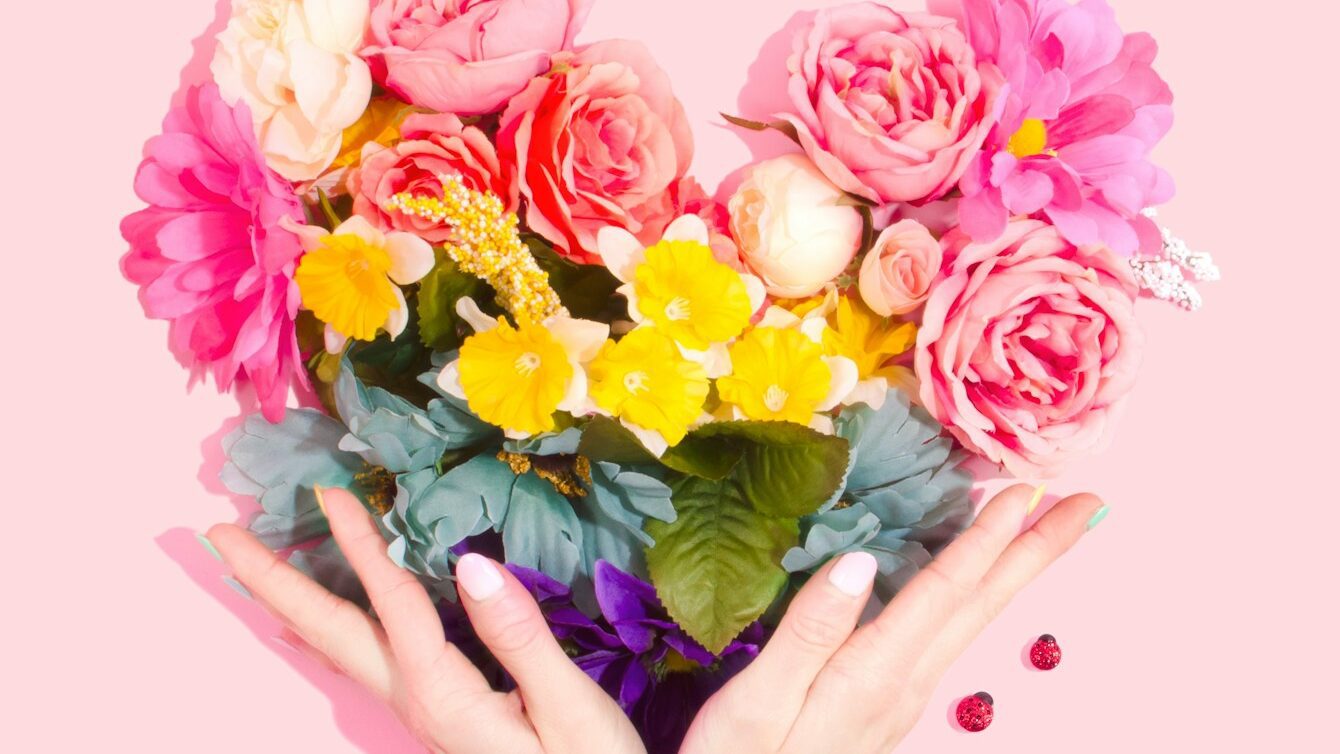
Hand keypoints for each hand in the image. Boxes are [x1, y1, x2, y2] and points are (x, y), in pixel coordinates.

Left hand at [206, 487, 645, 753]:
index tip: (329, 491)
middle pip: (329, 634)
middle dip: (272, 581)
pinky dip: (321, 633)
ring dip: (287, 602)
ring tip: (246, 569)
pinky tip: (306, 628)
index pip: (391, 606)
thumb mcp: (572, 709)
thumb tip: (471, 564)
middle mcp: (416, 701)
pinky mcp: (434, 710)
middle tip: (219, 534)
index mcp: (446, 696)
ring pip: (336, 648)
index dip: (360, 545)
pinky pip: (359, 661)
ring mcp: (419, 710)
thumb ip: (521, 638)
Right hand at [678, 485, 1106, 752]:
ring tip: (1044, 530)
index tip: (1025, 490)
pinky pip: (949, 633)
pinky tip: (975, 581)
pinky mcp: (888, 702)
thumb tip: (860, 560)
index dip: (985, 537)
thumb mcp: (756, 703)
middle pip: (983, 606)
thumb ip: (808, 632)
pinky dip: (976, 593)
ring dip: (1014, 569)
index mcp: (873, 674)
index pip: (943, 591)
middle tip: (1089, 506)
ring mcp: (901, 696)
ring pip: (972, 620)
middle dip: (1036, 552)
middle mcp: (903, 684)